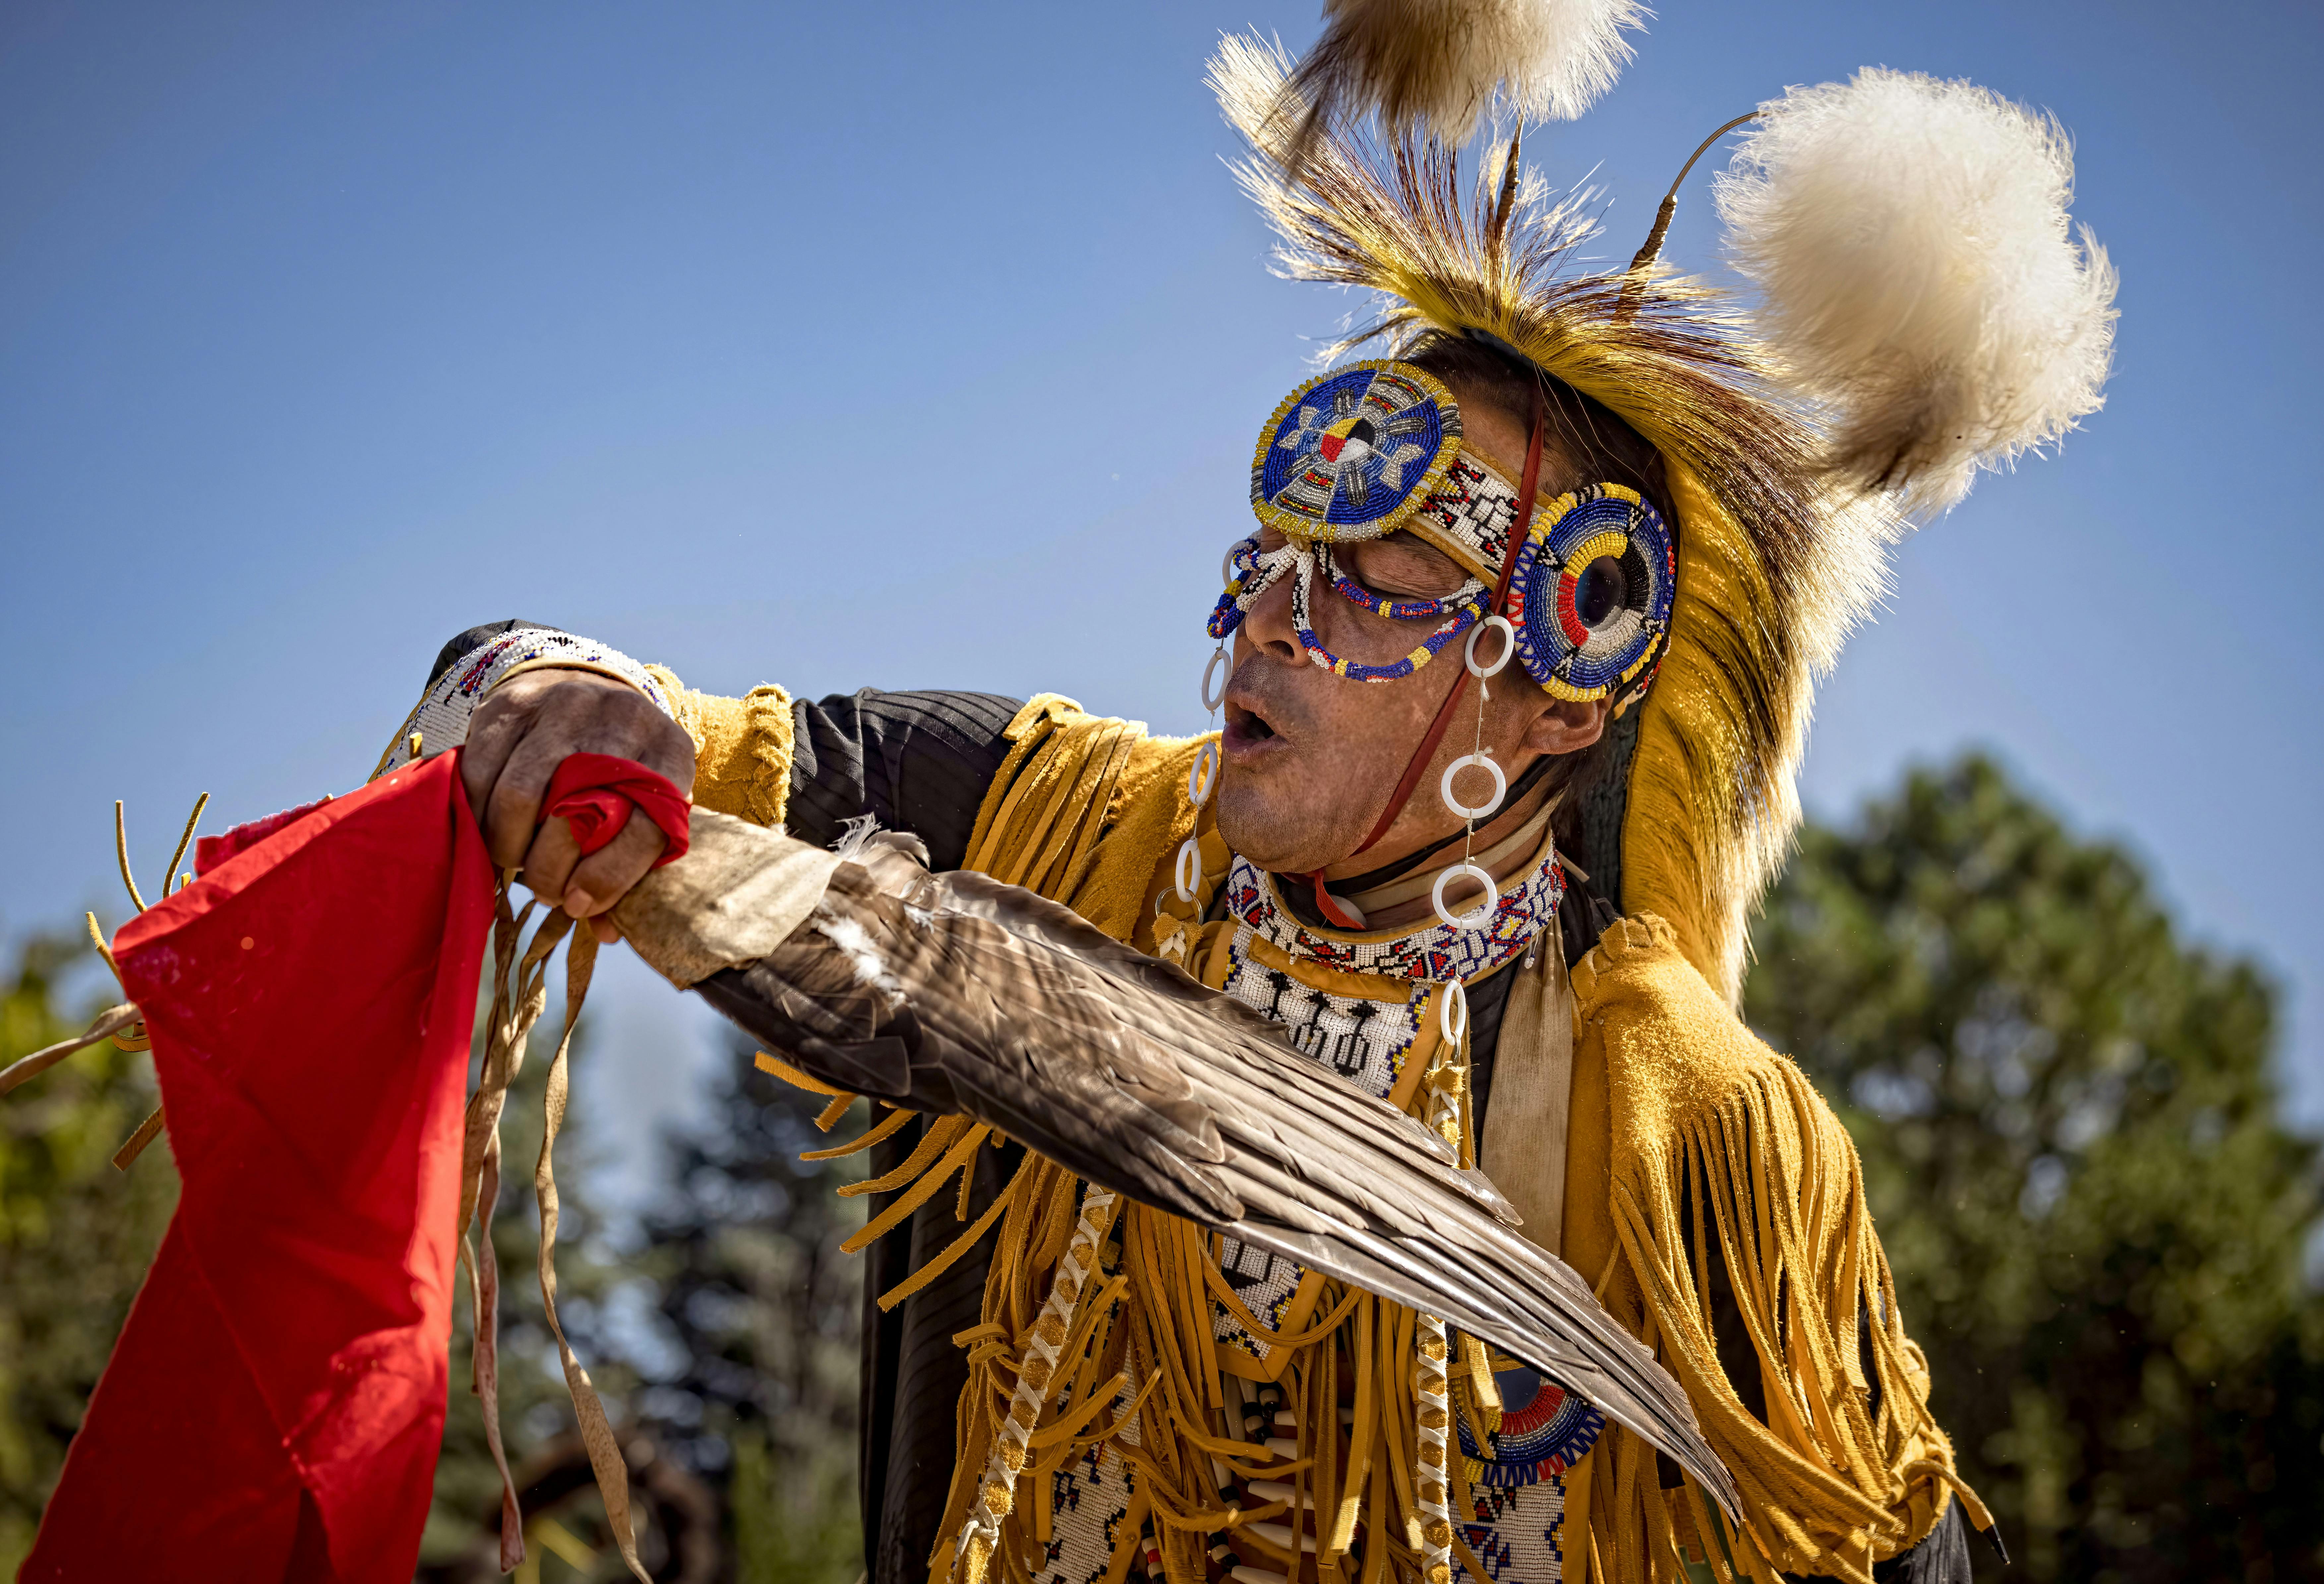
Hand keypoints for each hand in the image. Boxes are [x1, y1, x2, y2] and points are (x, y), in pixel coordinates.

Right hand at [459, 668, 696, 940]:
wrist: (583, 687)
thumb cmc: (619, 766)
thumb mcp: (643, 804)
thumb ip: (627, 865)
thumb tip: (601, 931)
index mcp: (669, 754)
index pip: (648, 826)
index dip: (612, 877)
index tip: (583, 906)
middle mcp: (622, 721)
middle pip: (575, 815)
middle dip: (551, 871)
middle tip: (545, 891)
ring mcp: (564, 706)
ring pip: (519, 796)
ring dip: (509, 847)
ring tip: (515, 863)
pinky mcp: (512, 704)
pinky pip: (481, 775)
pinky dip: (478, 817)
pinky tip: (489, 831)